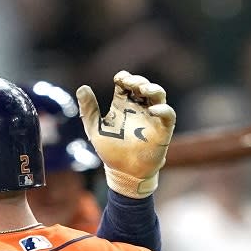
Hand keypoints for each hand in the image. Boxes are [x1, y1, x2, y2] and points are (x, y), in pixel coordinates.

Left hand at [76, 70, 175, 197]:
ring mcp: (152, 117)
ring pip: (158, 95)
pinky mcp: (163, 129)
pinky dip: (163, 110)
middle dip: (137, 80)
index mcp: (123, 105)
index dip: (124, 78)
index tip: (119, 78)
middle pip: (142, 86)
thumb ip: (88, 110)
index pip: (126, 84)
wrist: (124, 172)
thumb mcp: (95, 129)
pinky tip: (152, 110)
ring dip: (152, 89)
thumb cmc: (111, 150)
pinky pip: (168, 115)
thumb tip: (82, 88)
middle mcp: (139, 108)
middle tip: (129, 82)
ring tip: (143, 88)